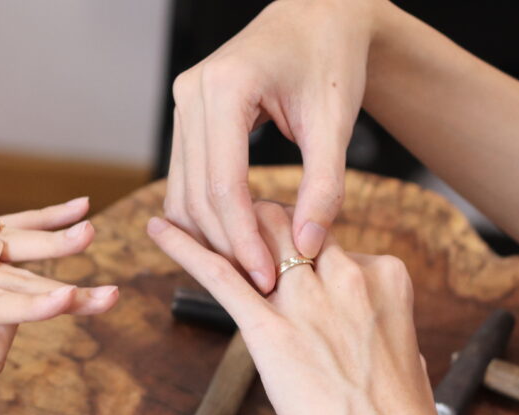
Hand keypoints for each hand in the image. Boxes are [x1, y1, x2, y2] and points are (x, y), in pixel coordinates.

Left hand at [148, 202, 518, 414]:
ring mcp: (307, 299)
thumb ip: (375, 324)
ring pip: (253, 233)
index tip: (280, 247)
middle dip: (257, 220)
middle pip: (289, 221)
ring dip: (220, 226)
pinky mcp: (269, 330)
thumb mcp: (401, 351)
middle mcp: (345, 275)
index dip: (299, 240)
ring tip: (189, 213)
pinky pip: (218, 274)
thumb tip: (365, 331)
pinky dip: (183, 247)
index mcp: (383, 276)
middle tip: (230, 227)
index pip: (328, 235)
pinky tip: (158, 229)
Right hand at [165, 0, 375, 292]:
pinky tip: (235, 239)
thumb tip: (306, 246)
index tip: (269, 278)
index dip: (243, 240)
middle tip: (262, 284)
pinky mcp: (187, 116)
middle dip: (226, 245)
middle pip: (197, 194)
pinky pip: (186, 178)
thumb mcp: (335, 123)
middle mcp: (191, 93)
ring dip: (212, 236)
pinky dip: (206, 214)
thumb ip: (324, 187)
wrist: (319, 15)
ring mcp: (183, 104)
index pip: (223, 185)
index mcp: (225, 87)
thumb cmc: (331, 58)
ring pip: (183, 192)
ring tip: (251, 268)